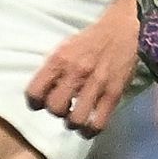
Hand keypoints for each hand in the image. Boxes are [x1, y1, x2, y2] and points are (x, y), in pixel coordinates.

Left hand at [29, 0, 142, 130]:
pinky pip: (98, 123)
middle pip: (54, 108)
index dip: (35, 102)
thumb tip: (44, 92)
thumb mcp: (65, 48)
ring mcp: (96, 84)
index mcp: (59, 60)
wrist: (123, 28)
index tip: (41, 103)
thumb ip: (53, 70)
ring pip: (75, 120)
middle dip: (56, 112)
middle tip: (64, 108)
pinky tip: (89, 127)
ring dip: (73, 122)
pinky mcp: (113, 93)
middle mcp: (75, 72)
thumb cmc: (91, 40)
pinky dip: (90, 130)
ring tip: (76, 118)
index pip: (34, 92)